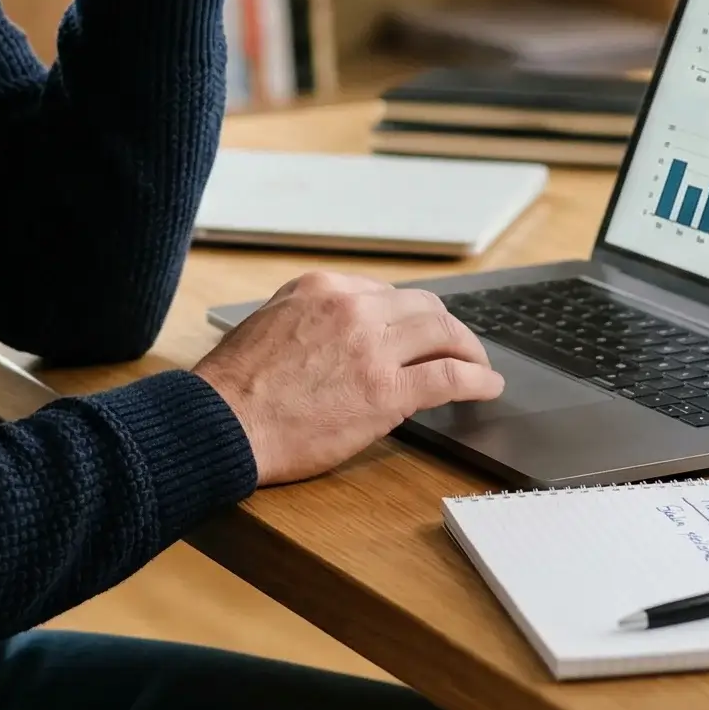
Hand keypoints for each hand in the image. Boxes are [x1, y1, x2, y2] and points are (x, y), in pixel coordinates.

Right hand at [191, 270, 504, 485]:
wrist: (221, 422)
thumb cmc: (235, 386)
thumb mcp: (269, 322)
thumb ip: (310, 315)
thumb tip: (340, 327)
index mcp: (322, 287)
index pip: (386, 294)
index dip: (410, 317)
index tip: (420, 332)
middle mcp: (352, 307)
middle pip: (423, 306)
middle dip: (447, 328)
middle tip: (459, 346)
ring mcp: (372, 347)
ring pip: (443, 332)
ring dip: (469, 348)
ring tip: (479, 366)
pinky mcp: (387, 391)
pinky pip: (449, 376)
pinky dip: (477, 378)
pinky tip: (488, 386)